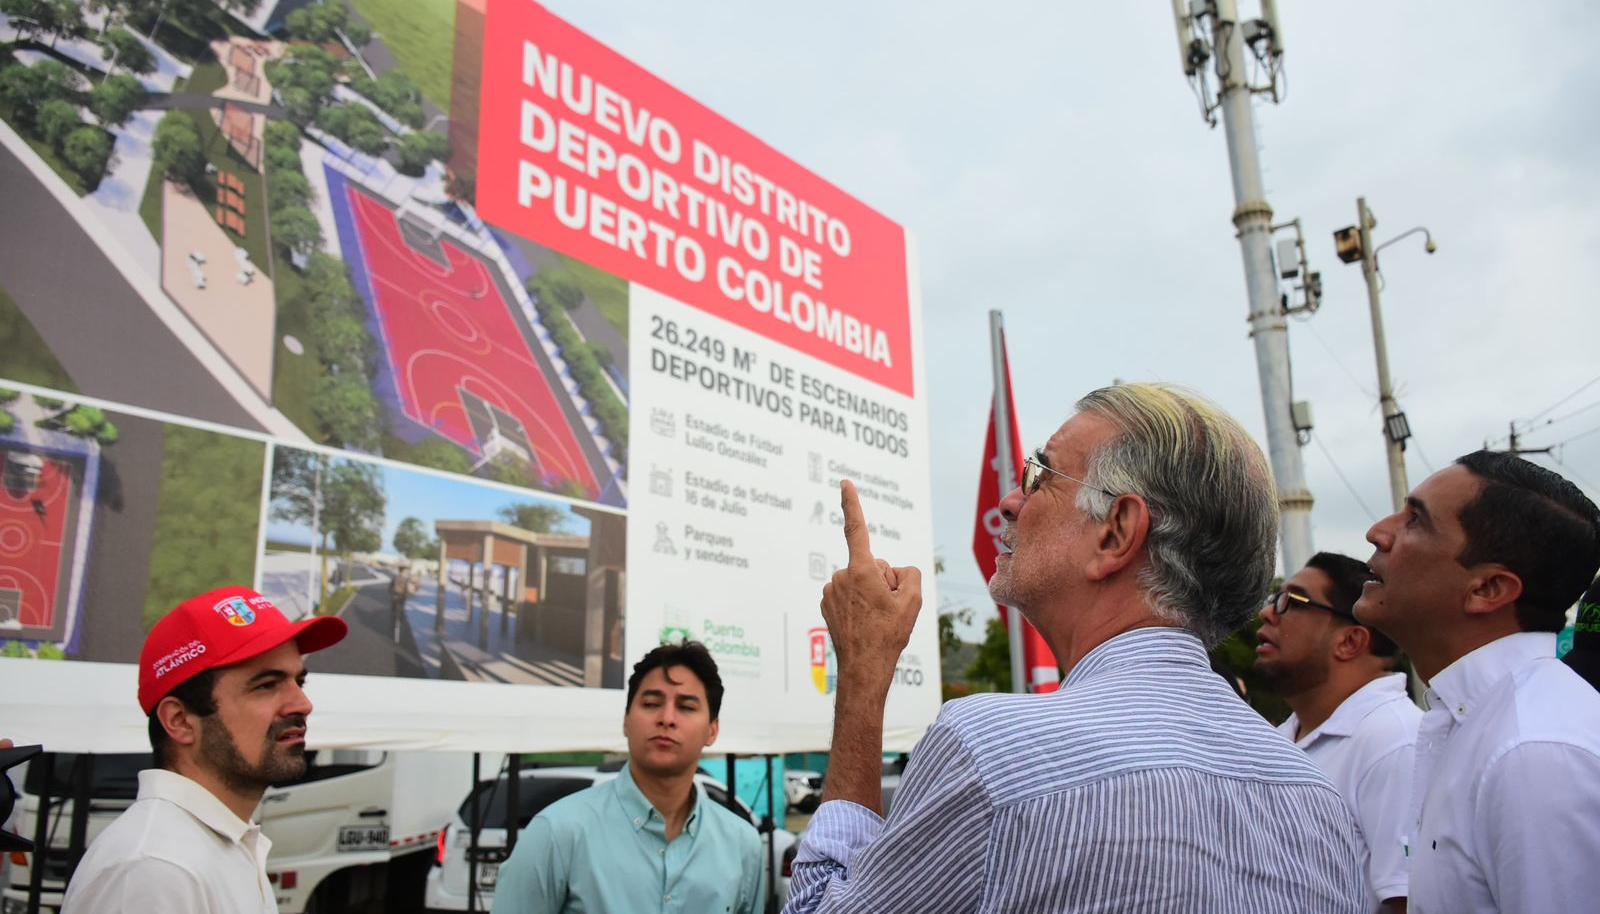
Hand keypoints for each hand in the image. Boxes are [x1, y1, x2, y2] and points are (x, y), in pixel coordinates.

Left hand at [820, 480, 922, 689]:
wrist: (864, 668)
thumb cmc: (889, 634)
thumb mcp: (913, 600)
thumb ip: (909, 574)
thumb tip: (893, 573)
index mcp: (860, 570)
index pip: (857, 529)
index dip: (852, 503)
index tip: (845, 482)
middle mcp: (841, 576)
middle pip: (872, 565)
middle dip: (883, 580)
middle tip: (887, 608)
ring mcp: (831, 590)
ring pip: (860, 580)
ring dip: (871, 593)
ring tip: (875, 619)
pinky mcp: (826, 603)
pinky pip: (850, 593)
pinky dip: (859, 602)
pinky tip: (864, 622)